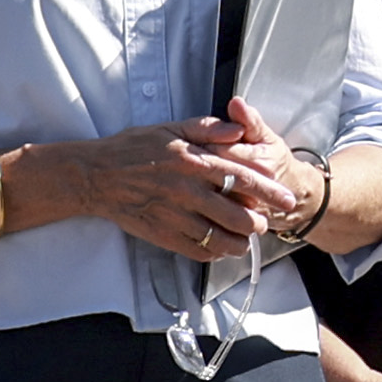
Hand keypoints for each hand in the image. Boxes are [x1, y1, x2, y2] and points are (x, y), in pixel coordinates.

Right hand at [24, 112, 314, 258]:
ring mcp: (176, 215)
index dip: (268, 189)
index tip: (285, 196)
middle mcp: (189, 190)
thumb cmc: (133, 149)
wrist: (96, 176)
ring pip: (220, 236)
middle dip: (260, 220)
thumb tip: (238, 130)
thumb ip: (207, 129)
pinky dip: (215, 252)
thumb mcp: (172, 128)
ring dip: (241, 240)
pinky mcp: (163, 234)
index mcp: (194, 160)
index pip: (243, 176)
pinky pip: (197, 249)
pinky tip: (222, 249)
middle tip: (267, 222)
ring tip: (248, 239)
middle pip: (237, 212)